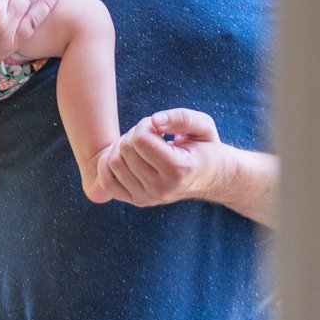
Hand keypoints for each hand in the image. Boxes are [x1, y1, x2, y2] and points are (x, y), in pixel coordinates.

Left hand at [98, 109, 224, 208]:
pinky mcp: (138, 201)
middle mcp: (161, 189)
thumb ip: (182, 118)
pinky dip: (108, 165)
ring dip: (123, 146)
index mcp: (178, 170)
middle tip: (152, 135)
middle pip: (125, 150)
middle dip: (135, 134)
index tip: (159, 127)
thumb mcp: (203, 126)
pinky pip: (107, 182)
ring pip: (113, 163)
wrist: (212, 178)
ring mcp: (147, 198)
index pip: (140, 140)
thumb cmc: (205, 147)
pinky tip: (126, 156)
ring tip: (143, 145)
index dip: (146, 124)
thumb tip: (154, 121)